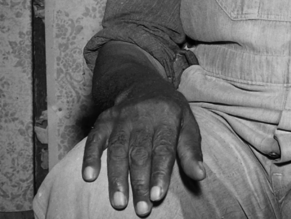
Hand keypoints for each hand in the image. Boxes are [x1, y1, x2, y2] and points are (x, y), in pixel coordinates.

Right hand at [82, 79, 204, 216]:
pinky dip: (90, 158)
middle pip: (140, 154)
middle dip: (140, 183)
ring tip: (119, 203)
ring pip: (117, 150)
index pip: (163, 149)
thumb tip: (200, 175)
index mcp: (166, 118)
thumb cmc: (169, 111)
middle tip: (142, 209)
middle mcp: (142, 117)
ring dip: (116, 178)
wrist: (142, 83)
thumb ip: (191, 150)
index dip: (160, 173)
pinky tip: (89, 177)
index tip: (158, 195)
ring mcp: (121, 118)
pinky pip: (94, 139)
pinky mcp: (103, 120)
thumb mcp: (187, 122)